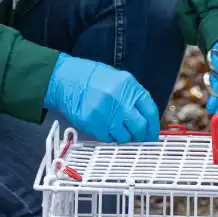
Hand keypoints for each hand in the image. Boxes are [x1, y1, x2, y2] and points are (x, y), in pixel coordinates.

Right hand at [43, 53, 159, 142]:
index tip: (152, 135)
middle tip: (137, 138)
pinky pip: (107, 138)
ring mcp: (106, 113)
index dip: (153, 127)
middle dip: (140, 136)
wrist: (64, 79)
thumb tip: (144, 115)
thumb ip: (132, 95)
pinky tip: (103, 128)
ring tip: (117, 131)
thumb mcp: (118, 79)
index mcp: (129, 86)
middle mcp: (120, 100)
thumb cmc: (91, 77)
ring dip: (123, 138)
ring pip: (124, 136)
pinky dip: (108, 137)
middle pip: (139, 127)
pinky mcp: (93, 123)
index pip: (150, 111)